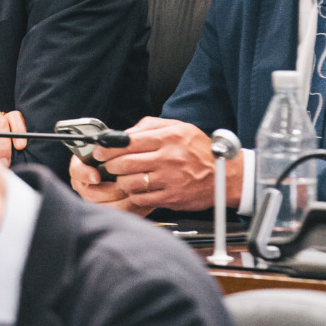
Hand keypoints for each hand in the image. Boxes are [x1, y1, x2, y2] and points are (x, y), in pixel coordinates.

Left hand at [71, 118, 243, 213]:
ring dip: (121, 181)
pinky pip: (141, 198)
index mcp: (169, 137)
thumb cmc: (200, 151)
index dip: (109, 147)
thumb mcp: (180, 128)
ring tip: (122, 178)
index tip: (100, 150)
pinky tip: (136, 189)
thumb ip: (150, 126)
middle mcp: (169, 157)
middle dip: (111, 165)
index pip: (129, 141)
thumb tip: (124, 133)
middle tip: (109, 165)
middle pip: (125, 162)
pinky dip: (134, 195)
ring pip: (130, 182)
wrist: (224, 177)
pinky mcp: (171, 197)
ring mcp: (170, 179)